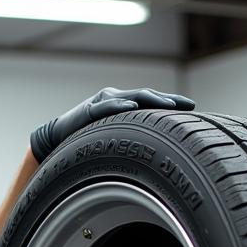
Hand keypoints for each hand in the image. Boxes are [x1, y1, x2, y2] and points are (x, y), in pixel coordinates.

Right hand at [30, 87, 195, 161]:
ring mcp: (101, 102)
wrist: (53, 137)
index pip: (151, 100)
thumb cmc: (84, 139)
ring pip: (130, 98)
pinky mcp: (87, 111)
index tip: (193, 107)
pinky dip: (119, 107)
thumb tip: (154, 150)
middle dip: (169, 101)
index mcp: (123, 103)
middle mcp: (115, 98)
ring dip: (151, 101)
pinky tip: (132, 107)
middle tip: (189, 106)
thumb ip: (130, 136)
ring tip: (169, 107)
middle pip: (147, 96)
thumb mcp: (111, 136)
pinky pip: (105, 108)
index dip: (172, 102)